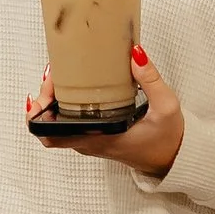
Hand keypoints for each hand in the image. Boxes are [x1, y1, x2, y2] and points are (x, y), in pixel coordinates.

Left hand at [27, 46, 185, 175]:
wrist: (175, 159)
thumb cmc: (169, 138)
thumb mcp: (166, 107)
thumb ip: (151, 79)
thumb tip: (135, 53)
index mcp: (102, 138)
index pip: (54, 135)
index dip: (39, 115)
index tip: (43, 91)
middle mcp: (91, 144)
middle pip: (50, 128)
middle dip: (45, 100)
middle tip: (53, 75)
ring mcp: (92, 144)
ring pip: (59, 127)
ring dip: (54, 103)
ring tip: (60, 76)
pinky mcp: (97, 140)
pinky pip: (70, 126)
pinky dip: (65, 108)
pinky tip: (72, 88)